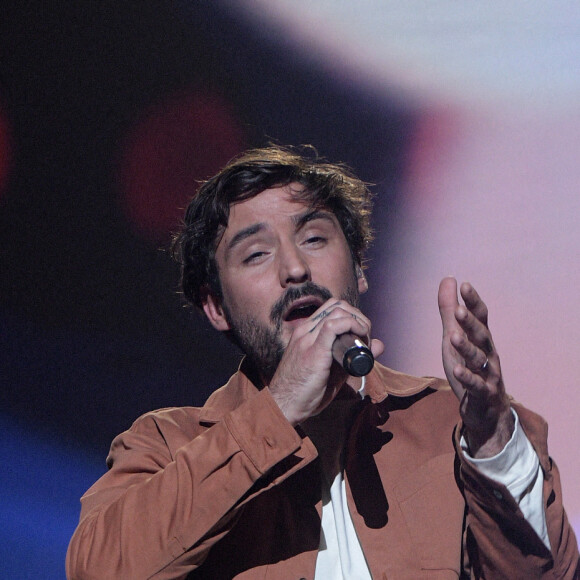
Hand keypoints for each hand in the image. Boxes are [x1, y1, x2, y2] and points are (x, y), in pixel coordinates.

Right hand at [269, 299, 383, 425]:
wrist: (284, 405)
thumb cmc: (305, 391)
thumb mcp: (334, 371)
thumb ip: (353, 357)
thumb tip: (378, 344)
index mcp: (306, 332)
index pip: (333, 308)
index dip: (353, 317)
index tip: (362, 335)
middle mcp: (305, 330)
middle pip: (338, 306)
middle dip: (358, 317)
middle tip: (365, 337)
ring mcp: (307, 338)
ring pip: (338, 311)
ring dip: (358, 321)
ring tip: (363, 340)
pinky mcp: (313, 350)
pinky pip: (333, 325)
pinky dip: (351, 325)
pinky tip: (359, 336)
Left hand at [438, 277, 513, 457]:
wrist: (486, 411)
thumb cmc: (470, 367)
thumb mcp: (455, 337)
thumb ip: (450, 311)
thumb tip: (449, 279)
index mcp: (481, 339)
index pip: (481, 317)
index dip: (474, 302)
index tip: (465, 285)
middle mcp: (488, 353)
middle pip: (481, 336)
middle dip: (471, 323)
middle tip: (459, 310)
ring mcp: (488, 374)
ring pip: (479, 359)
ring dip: (467, 348)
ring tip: (453, 337)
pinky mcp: (483, 394)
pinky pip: (476, 385)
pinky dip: (467, 377)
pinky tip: (457, 370)